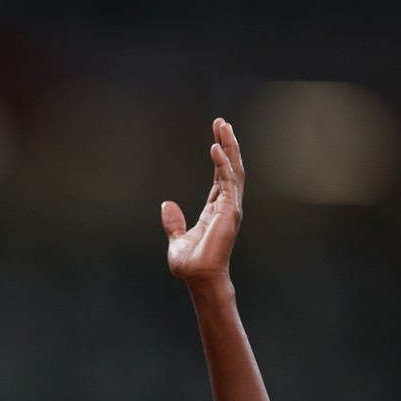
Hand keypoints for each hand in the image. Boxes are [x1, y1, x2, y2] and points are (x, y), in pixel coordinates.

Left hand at [160, 118, 243, 283]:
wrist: (198, 278)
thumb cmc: (190, 264)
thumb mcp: (177, 238)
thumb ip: (174, 222)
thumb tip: (167, 205)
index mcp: (214, 209)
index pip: (219, 176)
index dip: (219, 156)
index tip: (216, 136)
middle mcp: (226, 205)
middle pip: (229, 167)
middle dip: (227, 144)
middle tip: (222, 123)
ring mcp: (230, 207)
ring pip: (233, 170)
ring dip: (229, 147)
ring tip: (223, 126)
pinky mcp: (229, 211)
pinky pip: (227, 181)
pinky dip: (223, 164)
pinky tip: (216, 148)